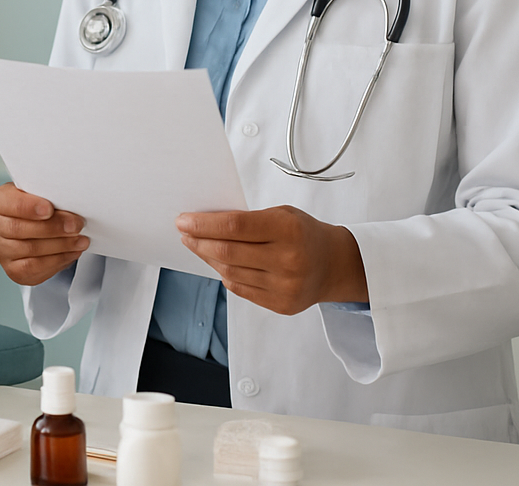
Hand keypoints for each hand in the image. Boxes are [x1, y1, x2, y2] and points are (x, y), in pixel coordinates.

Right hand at [0, 183, 89, 285]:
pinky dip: (57, 260)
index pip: (5, 203)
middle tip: (75, 225)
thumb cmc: (42, 208)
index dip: (27, 207)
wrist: (41, 230)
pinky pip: (34, 268)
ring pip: (29, 249)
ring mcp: (1, 250)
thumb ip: (50, 197)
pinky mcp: (13, 269)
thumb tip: (70, 205)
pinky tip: (72, 252)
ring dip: (60, 245)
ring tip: (80, 240)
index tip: (49, 209)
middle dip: (51, 227)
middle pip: (17, 228)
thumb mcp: (44, 195)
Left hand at [177, 205, 367, 314]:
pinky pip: (239, 289)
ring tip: (198, 245)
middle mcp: (288, 260)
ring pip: (229, 272)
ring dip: (208, 258)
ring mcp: (285, 286)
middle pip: (227, 252)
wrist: (334, 265)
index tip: (183, 220)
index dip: (203, 224)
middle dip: (198, 241)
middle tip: (184, 232)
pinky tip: (219, 263)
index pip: (234, 226)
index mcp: (288, 230)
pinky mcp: (281, 305)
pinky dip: (225, 274)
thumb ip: (247, 219)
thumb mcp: (281, 214)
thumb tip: (204, 224)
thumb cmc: (303, 233)